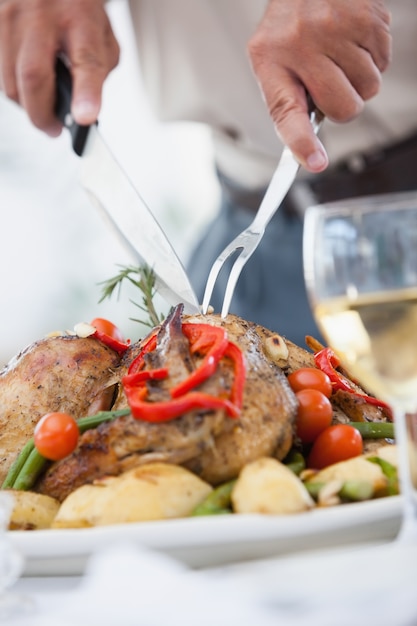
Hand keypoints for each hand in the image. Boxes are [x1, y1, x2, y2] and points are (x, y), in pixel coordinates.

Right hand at [0, 0, 119, 135]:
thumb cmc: (76, 8)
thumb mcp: (101, 33)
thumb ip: (98, 70)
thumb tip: (83, 109)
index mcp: (80, 16)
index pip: (86, 60)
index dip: (86, 94)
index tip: (85, 117)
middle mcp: (41, 14)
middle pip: (34, 76)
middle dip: (43, 114)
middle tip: (54, 129)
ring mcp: (10, 17)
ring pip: (10, 80)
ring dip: (27, 105)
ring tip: (44, 109)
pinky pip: (0, 72)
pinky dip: (16, 89)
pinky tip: (29, 88)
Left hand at [248, 0, 391, 171]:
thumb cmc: (289, 29)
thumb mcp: (273, 62)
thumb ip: (289, 103)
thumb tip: (309, 148)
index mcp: (270, 61)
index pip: (287, 112)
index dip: (303, 141)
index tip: (316, 163)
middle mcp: (301, 44)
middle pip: (344, 109)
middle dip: (343, 105)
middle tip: (330, 82)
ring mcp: (336, 29)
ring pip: (369, 88)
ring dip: (359, 80)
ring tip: (339, 55)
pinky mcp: (367, 18)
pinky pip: (383, 63)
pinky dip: (373, 59)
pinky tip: (352, 42)